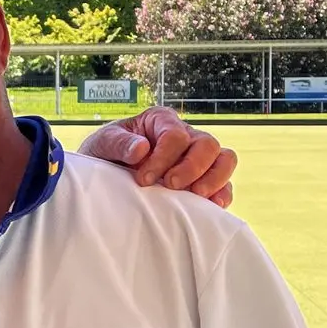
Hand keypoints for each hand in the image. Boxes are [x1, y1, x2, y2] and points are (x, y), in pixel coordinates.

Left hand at [78, 106, 236, 207]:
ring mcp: (197, 157)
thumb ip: (118, 143)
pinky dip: (222, 193)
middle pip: (207, 145)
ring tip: (196, 195)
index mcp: (161, 120)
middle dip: (191, 167)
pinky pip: (224, 184)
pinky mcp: (203, 179)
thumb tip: (142, 148)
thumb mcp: (102, 144)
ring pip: (224, 159)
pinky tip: (212, 207)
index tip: (143, 179)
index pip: (176, 135)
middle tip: (170, 185)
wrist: (103, 177)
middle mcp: (185, 135)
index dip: (163, 157)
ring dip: (214, 179)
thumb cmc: (104, 155)